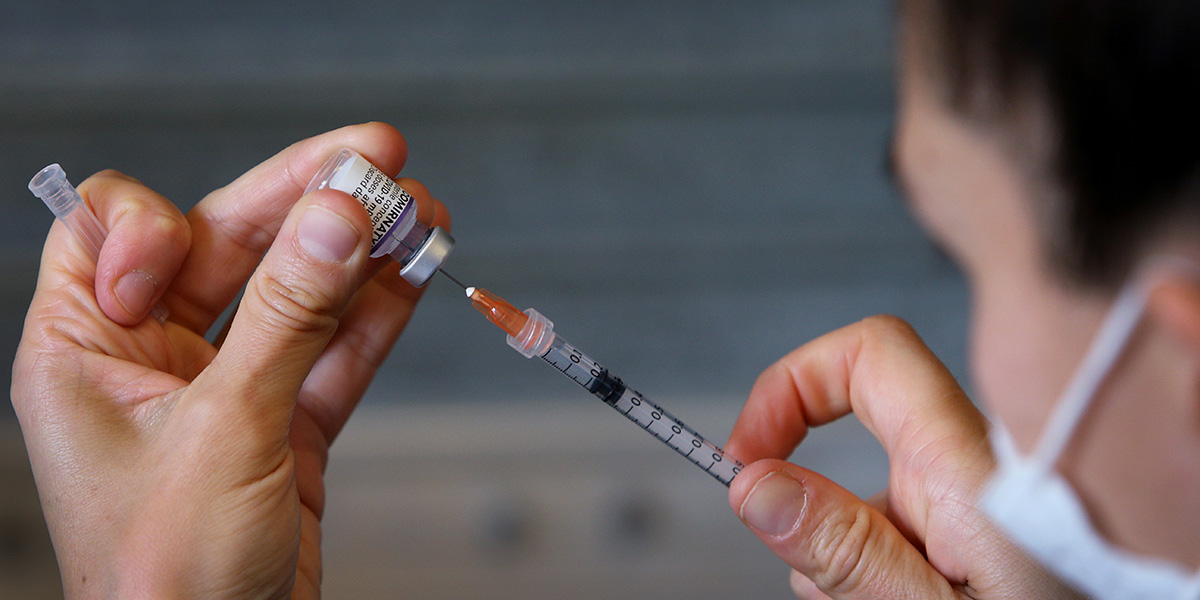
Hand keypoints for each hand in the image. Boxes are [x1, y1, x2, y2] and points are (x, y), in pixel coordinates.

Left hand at [11, 122, 448, 598]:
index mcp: (85, 352)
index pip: (110, 233)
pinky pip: (333, 352)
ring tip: (416, 212)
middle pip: (228, 249)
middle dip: (306, 204)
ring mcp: (225, 393)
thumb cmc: (164, 582)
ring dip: (357, 255)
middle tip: (376, 161)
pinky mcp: (284, 427)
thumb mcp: (225, 429)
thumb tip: (336, 221)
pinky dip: (375, 315)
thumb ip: (288, 319)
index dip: (166, 220)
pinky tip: (411, 276)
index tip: (231, 229)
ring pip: (294, 296)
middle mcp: (152, 362)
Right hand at [725, 316, 1082, 599]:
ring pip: (869, 503)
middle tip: (810, 571)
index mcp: (968, 469)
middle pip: (853, 441)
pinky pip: (899, 538)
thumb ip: (847, 553)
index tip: (749, 455)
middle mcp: (975, 474)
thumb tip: (755, 485)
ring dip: (843, 558)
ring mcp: (976, 509)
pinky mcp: (977, 542)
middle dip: (811, 504)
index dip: (792, 382)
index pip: (870, 353)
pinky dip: (874, 577)